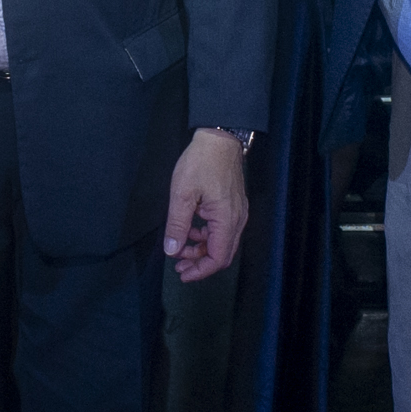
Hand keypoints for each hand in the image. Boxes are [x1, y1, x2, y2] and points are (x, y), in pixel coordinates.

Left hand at [164, 129, 250, 282]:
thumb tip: (171, 250)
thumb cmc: (201, 162)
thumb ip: (177, 225)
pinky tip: (191, 230)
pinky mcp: (234, 206)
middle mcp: (237, 220)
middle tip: (178, 266)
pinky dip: (207, 236)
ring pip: (222, 243)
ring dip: (202, 250)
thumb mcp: (182, 194)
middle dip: (200, 263)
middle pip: (222, 254)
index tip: (182, 273)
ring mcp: (238, 213)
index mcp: (226, 219)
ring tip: (180, 248)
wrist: (220, 138)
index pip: (218, 258)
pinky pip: (223, 230)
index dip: (200, 271)